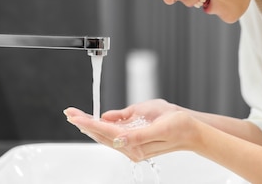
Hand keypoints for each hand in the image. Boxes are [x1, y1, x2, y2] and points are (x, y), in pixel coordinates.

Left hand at [64, 99, 201, 161]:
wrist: (192, 131)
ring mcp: (133, 146)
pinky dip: (101, 128)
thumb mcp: (159, 126)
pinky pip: (113, 135)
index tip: (76, 116)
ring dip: (90, 126)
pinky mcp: (135, 141)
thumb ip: (136, 133)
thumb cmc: (178, 125)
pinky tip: (93, 123)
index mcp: (137, 144)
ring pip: (105, 136)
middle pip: (102, 135)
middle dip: (84, 123)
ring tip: (76, 117)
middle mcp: (132, 148)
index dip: (90, 123)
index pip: (107, 132)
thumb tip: (117, 137)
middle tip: (70, 113)